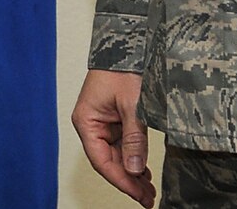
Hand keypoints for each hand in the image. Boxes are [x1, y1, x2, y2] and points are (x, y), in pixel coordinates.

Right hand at [73, 69, 153, 206]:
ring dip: (132, 171)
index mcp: (86, 120)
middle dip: (128, 180)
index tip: (138, 194)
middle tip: (148, 198)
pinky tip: (144, 171)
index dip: (121, 180)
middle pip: (108, 160)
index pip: (101, 159)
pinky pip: (123, 144)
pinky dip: (134, 157)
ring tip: (149, 190)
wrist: (129, 42)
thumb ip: (134, 138)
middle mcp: (91, 123)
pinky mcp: (115, 118)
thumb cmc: (124, 67)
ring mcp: (103, 122)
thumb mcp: (132, 105)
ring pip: (116, 155)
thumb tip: (134, 168)